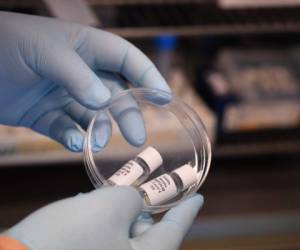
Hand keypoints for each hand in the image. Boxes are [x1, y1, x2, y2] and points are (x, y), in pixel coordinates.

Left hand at [0, 12, 169, 150]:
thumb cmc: (7, 45)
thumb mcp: (46, 53)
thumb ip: (77, 76)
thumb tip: (104, 103)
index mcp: (87, 48)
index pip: (127, 60)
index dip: (148, 77)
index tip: (164, 98)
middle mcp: (81, 73)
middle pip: (116, 94)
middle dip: (128, 115)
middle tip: (136, 137)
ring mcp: (65, 95)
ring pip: (94, 116)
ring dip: (99, 130)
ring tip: (99, 142)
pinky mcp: (48, 115)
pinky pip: (67, 128)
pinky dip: (73, 137)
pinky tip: (73, 141)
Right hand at [4, 187, 202, 249]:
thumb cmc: (69, 237)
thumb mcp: (111, 207)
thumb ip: (134, 198)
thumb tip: (137, 201)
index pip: (175, 230)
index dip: (188, 209)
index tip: (199, 196)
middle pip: (148, 232)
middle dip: (147, 205)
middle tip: (148, 183)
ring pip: (124, 233)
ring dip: (121, 210)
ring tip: (118, 189)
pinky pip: (105, 237)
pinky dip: (103, 219)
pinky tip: (92, 205)